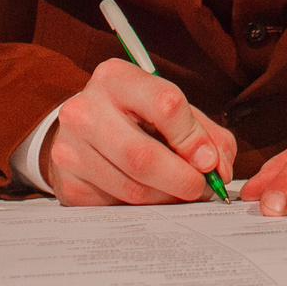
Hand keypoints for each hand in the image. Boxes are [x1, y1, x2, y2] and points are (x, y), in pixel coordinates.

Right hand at [39, 58, 237, 205]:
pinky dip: (144, 207)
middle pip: (142, 156)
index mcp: (116, 78)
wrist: (82, 130)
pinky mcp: (68, 183)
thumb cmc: (135, 116)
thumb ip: (205, 133)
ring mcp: (70, 149)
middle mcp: (85, 110)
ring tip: (178, 191)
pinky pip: (117, 206)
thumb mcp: (170, 108)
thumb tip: (217, 169)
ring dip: (166, 197)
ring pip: (132, 188)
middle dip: (182, 179)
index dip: (194, 139)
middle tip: (200, 188)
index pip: (165, 104)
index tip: (209, 161)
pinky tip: (150, 193)